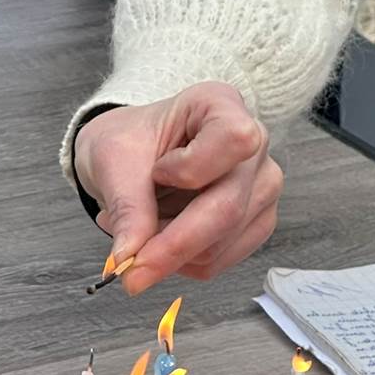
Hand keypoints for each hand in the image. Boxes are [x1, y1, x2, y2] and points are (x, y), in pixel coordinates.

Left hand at [74, 81, 283, 293]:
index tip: (156, 175)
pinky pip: (219, 261)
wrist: (135, 155)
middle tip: (128, 269)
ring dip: (172, 254)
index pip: (233, 139)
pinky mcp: (256, 223)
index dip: (192, 169)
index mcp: (221, 105)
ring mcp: (261, 187)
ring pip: (221, 243)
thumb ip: (127, 209)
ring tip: (140, 229)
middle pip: (227, 208)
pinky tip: (160, 240)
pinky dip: (182, 263)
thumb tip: (129, 259)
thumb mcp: (113, 162)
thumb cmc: (129, 143)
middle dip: (173, 246)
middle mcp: (255, 145)